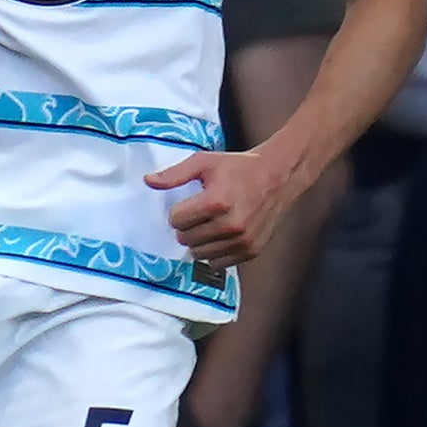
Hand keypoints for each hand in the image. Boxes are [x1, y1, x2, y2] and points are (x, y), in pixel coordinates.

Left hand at [148, 138, 311, 271]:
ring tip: (211, 224)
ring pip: (199, 254)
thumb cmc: (239, 167)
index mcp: (216, 202)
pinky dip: (215, 252)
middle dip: (188, 227)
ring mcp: (242, 240)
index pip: (176, 220)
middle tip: (201, 213)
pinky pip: (218, 264)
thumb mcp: (205, 162)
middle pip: (185, 239)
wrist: (279, 176)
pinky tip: (222, 236)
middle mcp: (230, 225)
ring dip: (200, 241)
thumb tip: (147, 181)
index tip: (192, 202)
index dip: (179, 211)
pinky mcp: (251, 251)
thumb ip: (175, 174)